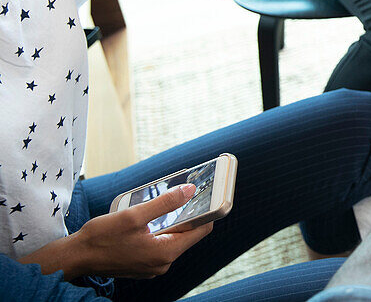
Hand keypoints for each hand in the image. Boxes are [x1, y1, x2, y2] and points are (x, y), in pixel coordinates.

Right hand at [70, 184, 211, 278]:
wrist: (75, 257)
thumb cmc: (101, 238)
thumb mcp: (134, 215)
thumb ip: (165, 203)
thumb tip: (189, 191)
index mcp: (165, 253)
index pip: (201, 230)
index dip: (207, 211)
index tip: (208, 195)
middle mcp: (162, 264)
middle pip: (188, 234)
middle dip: (187, 214)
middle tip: (184, 194)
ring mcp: (152, 266)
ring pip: (173, 239)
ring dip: (171, 222)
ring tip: (164, 204)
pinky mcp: (143, 264)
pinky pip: (160, 245)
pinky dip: (159, 231)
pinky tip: (149, 219)